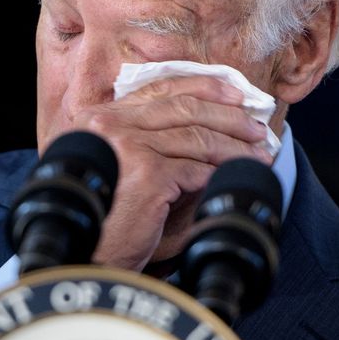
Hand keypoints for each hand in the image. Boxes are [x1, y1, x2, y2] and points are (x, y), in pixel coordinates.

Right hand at [68, 76, 273, 271]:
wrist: (80, 252)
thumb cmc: (98, 214)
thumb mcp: (114, 163)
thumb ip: (141, 139)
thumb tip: (201, 124)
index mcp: (100, 118)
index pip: (161, 89)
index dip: (204, 87)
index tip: (235, 94)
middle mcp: (110, 125)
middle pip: (184, 108)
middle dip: (228, 117)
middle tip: (256, 128)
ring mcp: (128, 147)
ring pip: (196, 138)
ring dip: (233, 146)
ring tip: (257, 154)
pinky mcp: (147, 175)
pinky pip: (196, 169)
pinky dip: (220, 172)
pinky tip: (235, 175)